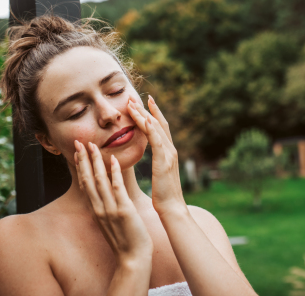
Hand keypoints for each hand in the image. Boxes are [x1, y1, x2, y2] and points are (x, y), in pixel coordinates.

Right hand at [74, 140, 152, 266]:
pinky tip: (113, 159)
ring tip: (92, 145)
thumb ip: (105, 207)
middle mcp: (99, 208)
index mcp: (95, 210)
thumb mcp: (109, 221)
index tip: (77, 152)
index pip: (85, 184)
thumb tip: (105, 194)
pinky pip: (117, 188)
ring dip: (95, 161)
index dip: (80, 167)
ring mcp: (110, 209)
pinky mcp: (123, 210)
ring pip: (99, 181)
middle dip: (83, 159)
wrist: (132, 258)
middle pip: (87, 179)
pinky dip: (114, 173)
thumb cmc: (124, 239)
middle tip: (78, 142)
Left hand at [127, 96, 186, 216]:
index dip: (152, 114)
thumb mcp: (159, 174)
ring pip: (156, 129)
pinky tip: (145, 119)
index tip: (144, 102)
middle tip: (134, 97)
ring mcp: (169, 154)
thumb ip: (157, 162)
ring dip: (144, 115)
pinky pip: (157, 141)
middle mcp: (170, 150)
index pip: (160, 128)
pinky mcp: (164, 161)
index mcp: (168, 153)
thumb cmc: (164, 195)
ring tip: (132, 104)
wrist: (172, 208)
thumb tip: (150, 156)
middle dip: (147, 109)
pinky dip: (151, 129)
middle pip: (159, 124)